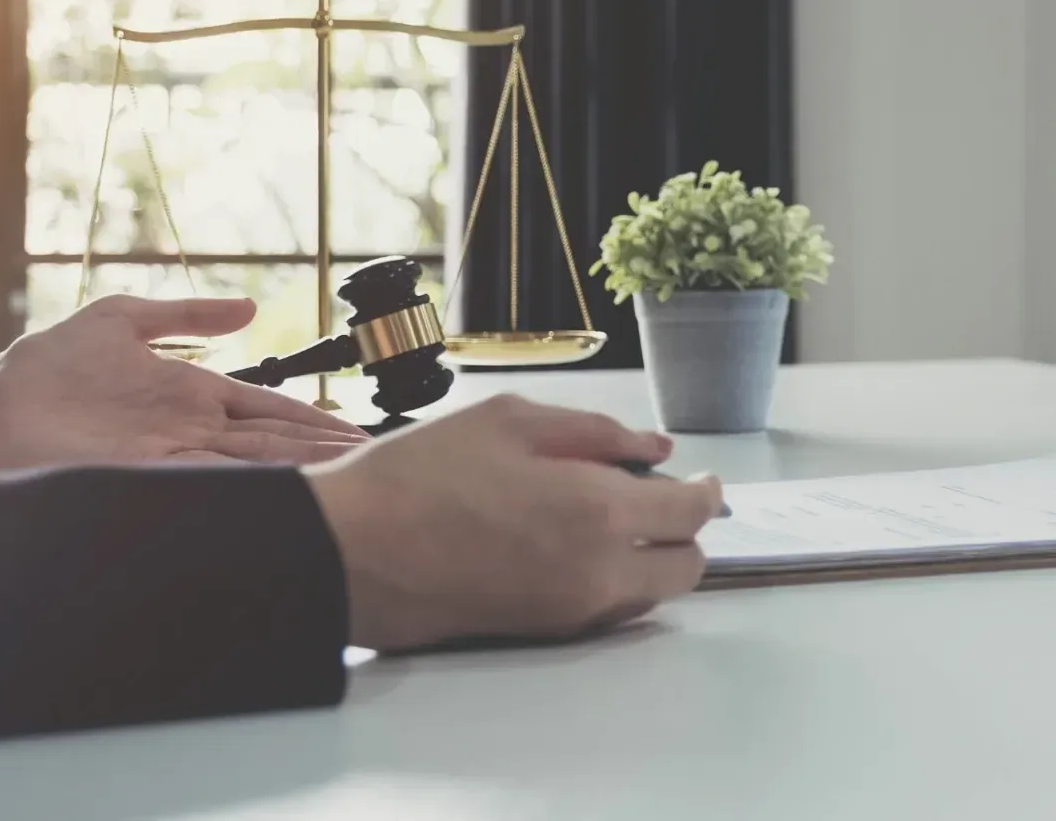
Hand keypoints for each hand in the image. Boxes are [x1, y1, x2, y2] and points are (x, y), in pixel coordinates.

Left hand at [0, 295, 367, 467]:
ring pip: (253, 466)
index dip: (314, 420)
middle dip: (325, 452)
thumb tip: (248, 307)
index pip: (271, 410)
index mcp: (196, 395)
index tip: (356, 429)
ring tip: (348, 479)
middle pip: (275, 443)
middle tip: (375, 461)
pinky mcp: (148, 475)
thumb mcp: (121, 320)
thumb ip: (186, 316)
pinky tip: (283, 493)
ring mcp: (174, 455)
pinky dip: (249, 490)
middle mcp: (193, 430)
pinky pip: (210, 482)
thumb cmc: (48, 365)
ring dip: (300, 474)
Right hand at [304, 395, 720, 648]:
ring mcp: (572, 612)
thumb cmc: (420, 475)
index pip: (691, 514)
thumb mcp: (510, 421)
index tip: (702, 477)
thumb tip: (656, 449)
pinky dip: (614, 579)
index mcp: (599, 512)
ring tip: (607, 515)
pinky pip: (609, 610)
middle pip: (685, 567)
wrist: (349, 553)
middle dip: (683, 531)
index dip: (706, 492)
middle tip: (656, 495)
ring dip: (649, 558)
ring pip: (649, 595)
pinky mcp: (543, 633)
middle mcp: (599, 573)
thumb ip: (597, 433)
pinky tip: (573, 543)